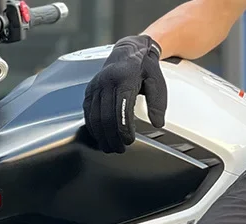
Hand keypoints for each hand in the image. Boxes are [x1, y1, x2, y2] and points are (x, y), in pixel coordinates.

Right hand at [83, 35, 166, 153]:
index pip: (120, 109)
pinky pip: (87, 111)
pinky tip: (99, 136)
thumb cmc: (145, 68)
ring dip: (101, 135)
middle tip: (120, 150)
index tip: (129, 141)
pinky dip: (92, 126)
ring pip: (94, 116)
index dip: (123, 129)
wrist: (129, 51)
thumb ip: (158, 103)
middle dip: (112, 137)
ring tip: (110, 147)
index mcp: (124, 80)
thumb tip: (157, 123)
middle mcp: (106, 82)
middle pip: (105, 116)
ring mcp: (96, 85)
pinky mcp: (90, 90)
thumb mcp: (157, 82)